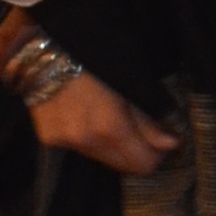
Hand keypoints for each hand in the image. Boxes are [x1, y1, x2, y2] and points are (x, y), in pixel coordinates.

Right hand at [30, 70, 178, 174]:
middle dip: (136, 151)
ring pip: (101, 158)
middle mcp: (86, 142)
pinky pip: (81, 148)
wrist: (45, 49)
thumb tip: (170, 144)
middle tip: (139, 127)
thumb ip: (148, 120)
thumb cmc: (96, 57)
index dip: (156, 154)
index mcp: (110, 128)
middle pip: (123, 166)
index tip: (161, 138)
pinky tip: (87, 116)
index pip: (143, 165)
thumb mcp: (129, 84)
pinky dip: (90, 138)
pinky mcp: (48, 138)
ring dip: (113, 145)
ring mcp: (64, 142)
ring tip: (111, 117)